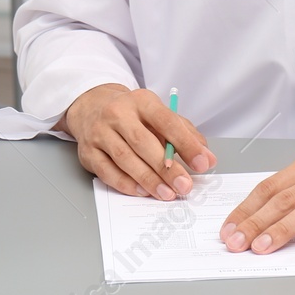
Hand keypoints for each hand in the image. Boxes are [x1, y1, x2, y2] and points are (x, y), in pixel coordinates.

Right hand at [59, 84, 216, 200]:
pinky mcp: (88, 152)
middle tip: (185, 185)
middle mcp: (117, 113)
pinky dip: (127, 184)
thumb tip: (206, 158)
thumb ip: (185, 134)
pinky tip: (143, 192)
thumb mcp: (159, 115)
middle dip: (167, 168)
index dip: (186, 143)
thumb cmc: (133, 116)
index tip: (202, 163)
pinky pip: (108, 172)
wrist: (92, 108)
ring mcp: (100, 132)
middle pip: (143, 142)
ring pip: (125, 159)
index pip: (166, 121)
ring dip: (148, 179)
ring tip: (167, 193)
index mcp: (141, 101)